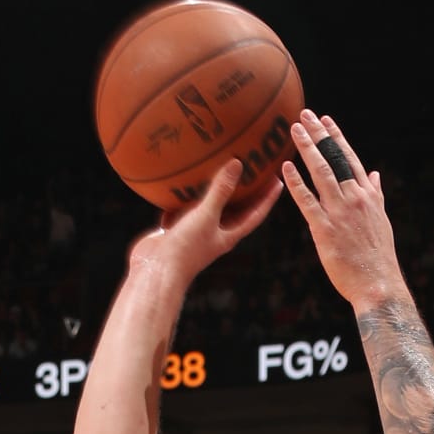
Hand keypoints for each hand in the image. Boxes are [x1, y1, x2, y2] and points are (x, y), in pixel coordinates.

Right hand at [131, 156, 281, 290]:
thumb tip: (237, 164)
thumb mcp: (207, 215)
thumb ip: (221, 190)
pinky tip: (182, 180)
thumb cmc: (186, 248)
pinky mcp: (176, 228)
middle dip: (245, 191)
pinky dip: (184, 195)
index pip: (255, 215)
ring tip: (219, 168)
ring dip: (213, 190)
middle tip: (253, 170)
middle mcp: (214, 233)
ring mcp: (195, 231)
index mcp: (228, 235)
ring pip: (208, 207)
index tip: (278, 181)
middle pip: (235, 209)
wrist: (155, 269)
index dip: (267, 199)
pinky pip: (183, 207)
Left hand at [280, 112, 401, 308]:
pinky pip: (307, 202)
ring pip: (321, 173)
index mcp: (367, 194)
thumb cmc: (378, 256)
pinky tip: (285, 168)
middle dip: (318, 134)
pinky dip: (296, 183)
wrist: (378, 283)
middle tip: (304, 115)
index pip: (350, 158)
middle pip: (334, 159)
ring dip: (307, 149)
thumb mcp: (381, 219)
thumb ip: (375, 194)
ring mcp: (339, 212)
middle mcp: (354, 198)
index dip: (336, 137)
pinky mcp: (325, 230)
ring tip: (294, 130)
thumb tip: (374, 175)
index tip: (325, 119)